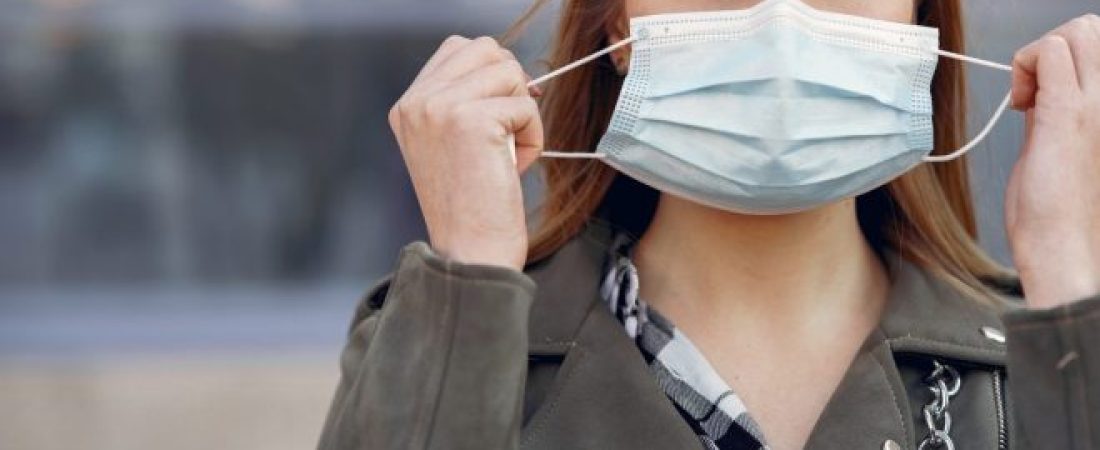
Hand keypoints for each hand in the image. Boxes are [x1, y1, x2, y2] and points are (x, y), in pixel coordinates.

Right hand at [389, 36, 542, 269]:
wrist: (470, 253)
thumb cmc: (470, 208)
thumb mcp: (450, 145)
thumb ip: (463, 101)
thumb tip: (509, 69)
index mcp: (407, 106)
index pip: (459, 48)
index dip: (493, 74)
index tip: (500, 115)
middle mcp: (417, 102)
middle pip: (486, 49)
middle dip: (510, 86)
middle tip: (506, 133)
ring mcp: (441, 107)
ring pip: (509, 72)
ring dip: (522, 114)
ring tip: (506, 154)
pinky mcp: (471, 120)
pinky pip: (526, 106)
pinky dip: (532, 137)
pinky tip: (512, 168)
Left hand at [1006, 15, 1099, 308]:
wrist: (1061, 246)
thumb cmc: (1058, 209)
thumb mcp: (1062, 145)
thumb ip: (1056, 110)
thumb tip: (1039, 87)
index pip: (1096, 44)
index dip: (1060, 59)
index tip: (1038, 96)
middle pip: (1088, 29)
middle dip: (1049, 49)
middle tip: (1031, 93)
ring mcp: (1097, 104)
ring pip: (1072, 33)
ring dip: (1036, 57)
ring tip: (1027, 100)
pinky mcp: (1069, 113)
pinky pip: (1048, 53)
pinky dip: (1023, 67)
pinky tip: (1021, 105)